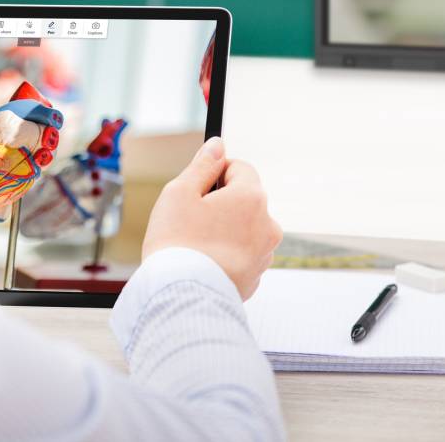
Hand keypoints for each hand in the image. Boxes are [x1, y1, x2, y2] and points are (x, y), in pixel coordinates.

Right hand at [142, 138, 282, 299]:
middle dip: (220, 203)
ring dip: (225, 229)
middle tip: (191, 219)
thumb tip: (218, 145)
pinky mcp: (256, 277)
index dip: (215, 173)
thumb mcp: (180, 192)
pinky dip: (227, 254)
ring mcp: (264, 253)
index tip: (196, 189)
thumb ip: (202, 165)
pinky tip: (204, 263)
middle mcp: (267, 224)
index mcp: (252, 197)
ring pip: (244, 228)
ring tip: (196, 245)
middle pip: (244, 199)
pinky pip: (242, 255)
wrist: (181, 298)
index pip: (240, 167)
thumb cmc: (177, 243)